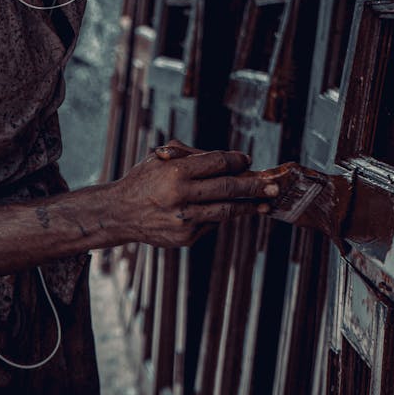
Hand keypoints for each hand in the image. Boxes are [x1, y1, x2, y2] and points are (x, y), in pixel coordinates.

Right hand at [115, 139, 279, 247]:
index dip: (236, 161)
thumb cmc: (144, 180)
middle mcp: (180, 197)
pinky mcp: (186, 238)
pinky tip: (228, 210)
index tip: (247, 161)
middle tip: (273, 186)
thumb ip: (193, 156)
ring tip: (265, 203)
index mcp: (175, 173)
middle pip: (227, 189)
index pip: (217, 163)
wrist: (120, 214)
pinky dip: (221, 216)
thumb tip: (230, 160)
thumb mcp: (161, 158)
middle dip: (254, 186)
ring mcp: (184, 220)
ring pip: (226, 212)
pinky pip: (212, 224)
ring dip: (249, 207)